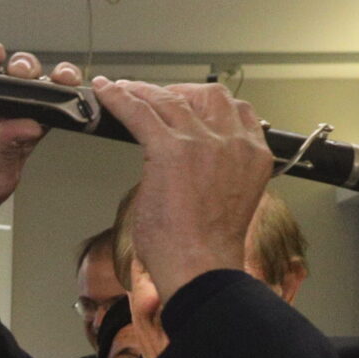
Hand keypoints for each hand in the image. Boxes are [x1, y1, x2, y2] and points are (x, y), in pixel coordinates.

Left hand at [98, 81, 276, 306]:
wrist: (202, 268)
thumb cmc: (207, 248)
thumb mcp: (227, 199)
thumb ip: (217, 173)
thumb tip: (189, 165)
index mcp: (253, 155)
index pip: (237, 110)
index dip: (206, 103)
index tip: (186, 103)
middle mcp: (234, 142)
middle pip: (208, 95)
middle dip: (180, 92)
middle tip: (156, 97)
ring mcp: (203, 142)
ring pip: (170, 100)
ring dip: (144, 91)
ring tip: (124, 89)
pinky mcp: (171, 150)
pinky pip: (140, 112)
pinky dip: (119, 98)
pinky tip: (105, 92)